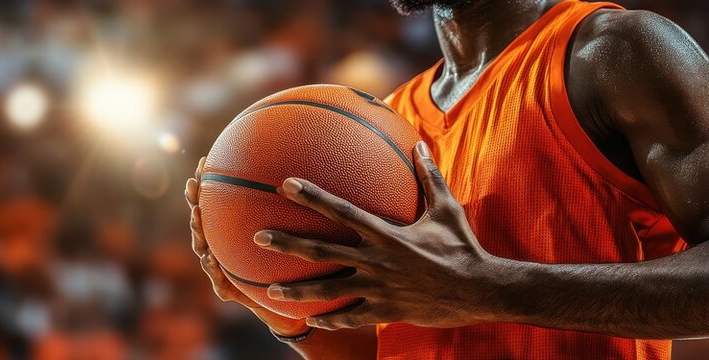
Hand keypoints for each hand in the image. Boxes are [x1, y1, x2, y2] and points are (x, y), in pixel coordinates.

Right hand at [187, 157, 309, 335]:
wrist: (293, 305)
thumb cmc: (298, 269)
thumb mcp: (301, 237)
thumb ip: (299, 212)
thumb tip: (309, 176)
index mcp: (238, 231)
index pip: (218, 203)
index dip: (208, 182)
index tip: (204, 161)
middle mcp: (226, 247)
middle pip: (204, 221)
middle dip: (195, 202)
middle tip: (192, 184)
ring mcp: (223, 269)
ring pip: (203, 248)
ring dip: (197, 231)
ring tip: (197, 216)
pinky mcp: (228, 291)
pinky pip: (218, 280)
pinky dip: (212, 268)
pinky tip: (210, 257)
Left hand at [256, 141, 505, 329]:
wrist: (481, 290)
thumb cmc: (463, 247)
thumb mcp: (447, 209)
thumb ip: (429, 176)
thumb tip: (419, 144)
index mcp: (386, 234)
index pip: (341, 211)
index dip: (312, 196)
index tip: (286, 184)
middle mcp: (376, 261)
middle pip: (322, 251)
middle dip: (288, 244)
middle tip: (259, 237)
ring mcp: (378, 289)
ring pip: (328, 291)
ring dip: (297, 290)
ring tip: (269, 290)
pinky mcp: (385, 312)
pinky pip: (350, 317)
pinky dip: (329, 319)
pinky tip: (311, 320)